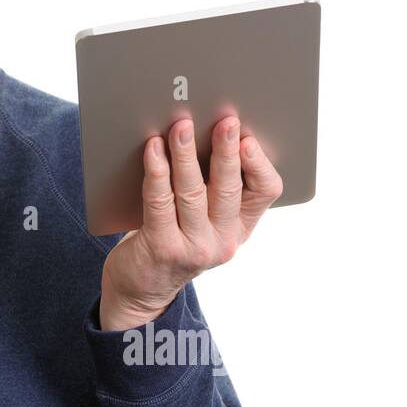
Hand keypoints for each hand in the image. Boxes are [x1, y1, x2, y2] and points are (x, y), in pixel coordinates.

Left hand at [98, 115, 282, 330]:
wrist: (140, 286)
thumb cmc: (171, 237)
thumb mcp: (202, 216)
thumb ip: (211, 184)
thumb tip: (203, 129)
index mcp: (241, 225)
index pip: (266, 191)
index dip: (259, 164)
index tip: (249, 139)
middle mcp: (223, 240)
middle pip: (229, 188)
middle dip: (225, 150)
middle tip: (223, 120)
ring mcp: (194, 247)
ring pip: (193, 191)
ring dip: (186, 155)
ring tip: (180, 127)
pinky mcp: (163, 248)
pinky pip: (160, 202)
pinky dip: (157, 172)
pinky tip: (152, 150)